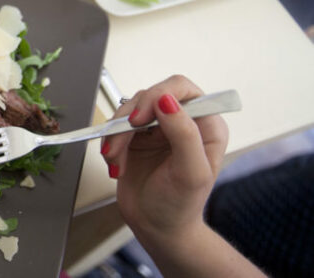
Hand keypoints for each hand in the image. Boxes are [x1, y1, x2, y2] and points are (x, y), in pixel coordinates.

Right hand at [100, 75, 227, 243]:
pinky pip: (116, 126)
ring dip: (117, 133)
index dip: (159, 95)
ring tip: (116, 158)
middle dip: (131, 117)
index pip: (182, 89)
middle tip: (122, 137)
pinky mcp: (136, 137)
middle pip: (151, 95)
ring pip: (129, 109)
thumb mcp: (190, 173)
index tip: (140, 118)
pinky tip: (117, 163)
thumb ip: (184, 134)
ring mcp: (158, 129)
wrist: (155, 227)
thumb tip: (167, 100)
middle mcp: (182, 122)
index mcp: (206, 126)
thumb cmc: (179, 206)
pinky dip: (110, 143)